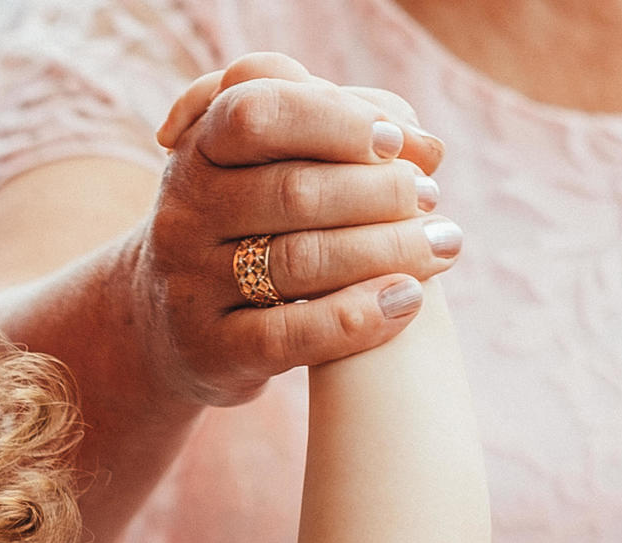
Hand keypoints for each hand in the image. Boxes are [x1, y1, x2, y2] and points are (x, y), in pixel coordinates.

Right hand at [132, 54, 460, 405]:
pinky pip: (290, 335)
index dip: (337, 120)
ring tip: (443, 245)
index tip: (396, 141)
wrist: (178, 326)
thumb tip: (423, 145)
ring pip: (300, 261)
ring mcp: (190, 286)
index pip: (258, 112)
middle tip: (431, 196)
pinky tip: (408, 300)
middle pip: (292, 191)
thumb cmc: (247, 225)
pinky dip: (359, 316)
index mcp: (197, 151)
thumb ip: (335, 125)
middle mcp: (182, 215)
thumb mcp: (266, 159)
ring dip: (389, 249)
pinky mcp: (209, 351)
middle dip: (380, 190)